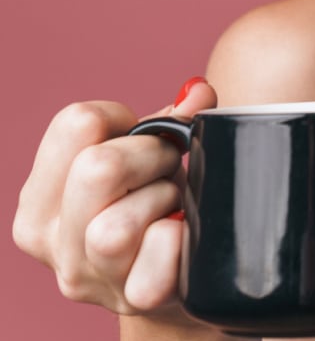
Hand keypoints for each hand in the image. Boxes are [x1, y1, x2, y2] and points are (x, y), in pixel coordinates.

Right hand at [12, 77, 216, 316]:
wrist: (175, 283)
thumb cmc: (155, 210)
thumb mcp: (148, 161)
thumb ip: (169, 121)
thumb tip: (198, 92)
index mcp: (40, 200)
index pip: (77, 122)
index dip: (128, 119)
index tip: (146, 140)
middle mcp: (50, 242)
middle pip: (97, 168)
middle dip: (152, 157)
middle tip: (171, 171)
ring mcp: (88, 278)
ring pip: (114, 226)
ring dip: (163, 201)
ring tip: (175, 206)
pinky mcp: (133, 299)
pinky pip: (157, 259)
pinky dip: (179, 240)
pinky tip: (185, 234)